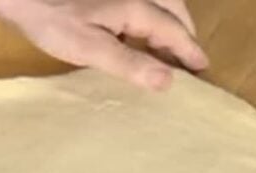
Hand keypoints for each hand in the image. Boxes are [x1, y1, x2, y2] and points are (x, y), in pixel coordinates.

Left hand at [0, 0, 208, 88]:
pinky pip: (138, 6)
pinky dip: (147, 21)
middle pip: (172, 10)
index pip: (174, 31)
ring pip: (158, 3)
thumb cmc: (52, 20)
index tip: (203, 69)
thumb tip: (168, 81)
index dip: (190, 51)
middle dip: (183, 33)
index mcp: (137, 7)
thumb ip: (130, 64)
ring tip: (166, 52)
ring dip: (166, 26)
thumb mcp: (90, 49)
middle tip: (189, 61)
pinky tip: (134, 38)